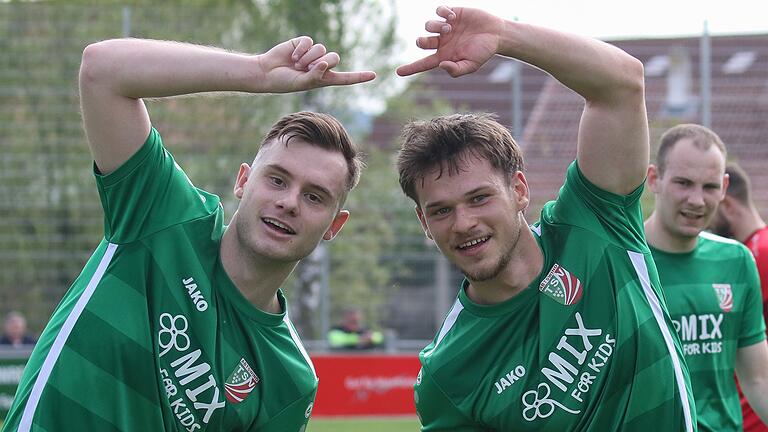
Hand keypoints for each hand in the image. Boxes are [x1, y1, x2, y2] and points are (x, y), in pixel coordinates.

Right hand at [256, 36, 375, 91]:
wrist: (268, 72)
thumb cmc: (285, 82)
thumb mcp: (303, 83)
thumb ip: (315, 76)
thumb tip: (325, 63)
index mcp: (324, 79)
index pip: (345, 78)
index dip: (358, 76)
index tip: (373, 75)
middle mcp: (320, 65)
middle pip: (334, 58)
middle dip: (322, 62)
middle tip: (306, 68)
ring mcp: (312, 54)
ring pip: (322, 49)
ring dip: (308, 57)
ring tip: (296, 64)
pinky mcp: (303, 43)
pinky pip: (310, 41)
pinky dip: (301, 49)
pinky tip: (293, 55)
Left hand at [397, 6, 504, 77]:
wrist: (496, 34)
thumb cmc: (484, 52)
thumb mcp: (471, 65)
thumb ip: (456, 69)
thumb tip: (441, 65)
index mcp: (444, 55)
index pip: (424, 63)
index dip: (411, 68)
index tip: (398, 72)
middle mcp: (442, 42)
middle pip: (421, 41)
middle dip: (422, 40)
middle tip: (433, 40)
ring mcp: (446, 27)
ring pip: (428, 25)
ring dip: (435, 26)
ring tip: (449, 27)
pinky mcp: (452, 14)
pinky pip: (439, 10)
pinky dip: (443, 13)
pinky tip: (452, 17)